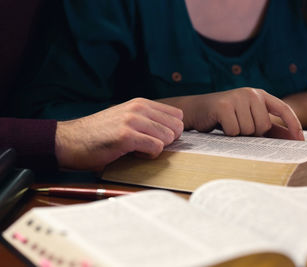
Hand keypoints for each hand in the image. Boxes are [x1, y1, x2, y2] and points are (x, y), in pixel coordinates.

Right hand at [55, 98, 183, 170]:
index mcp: (140, 103)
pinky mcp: (126, 136)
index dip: (171, 130)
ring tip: (137, 149)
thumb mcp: (125, 118)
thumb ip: (147, 120)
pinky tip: (133, 154)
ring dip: (156, 148)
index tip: (157, 138)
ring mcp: (132, 121)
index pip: (177, 115)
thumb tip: (174, 132)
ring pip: (168, 137)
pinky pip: (156, 148)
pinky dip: (148, 155)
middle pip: (176, 127)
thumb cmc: (98, 134)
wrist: (69, 141)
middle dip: (166, 141)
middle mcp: (138, 108)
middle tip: (147, 145)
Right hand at [160, 88, 303, 139]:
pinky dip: (227, 134)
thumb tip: (292, 139)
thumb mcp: (248, 119)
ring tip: (228, 125)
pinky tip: (220, 125)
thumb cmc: (224, 117)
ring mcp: (236, 98)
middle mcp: (250, 93)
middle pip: (264, 126)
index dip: (293, 124)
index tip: (300, 141)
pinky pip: (234, 131)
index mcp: (259, 95)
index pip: (283, 109)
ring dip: (238, 134)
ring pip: (249, 130)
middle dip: (252, 133)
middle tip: (238, 126)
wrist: (196, 110)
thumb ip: (269, 128)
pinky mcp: (223, 106)